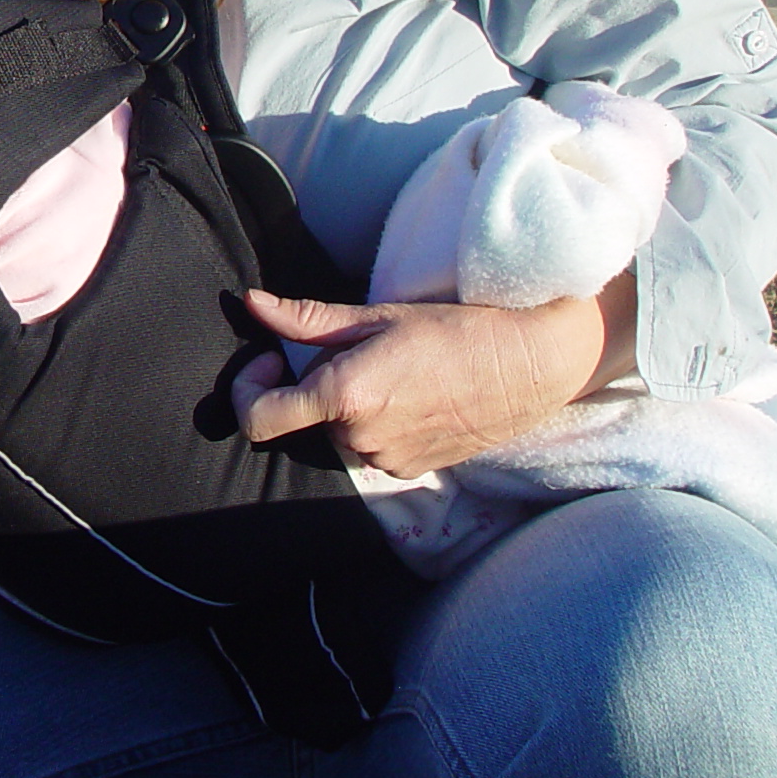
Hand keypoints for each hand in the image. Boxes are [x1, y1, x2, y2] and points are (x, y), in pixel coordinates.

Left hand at [230, 283, 629, 478]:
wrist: (528, 368)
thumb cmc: (455, 331)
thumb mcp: (378, 316)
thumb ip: (308, 319)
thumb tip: (252, 305)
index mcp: (344, 396)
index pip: (258, 419)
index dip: (248, 388)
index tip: (271, 359)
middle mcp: (359, 438)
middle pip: (305, 417)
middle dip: (316, 385)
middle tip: (358, 350)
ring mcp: (385, 461)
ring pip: (339, 433)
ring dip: (349, 405)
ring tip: (395, 372)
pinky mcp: (408, 472)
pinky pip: (371, 448)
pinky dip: (377, 424)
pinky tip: (413, 397)